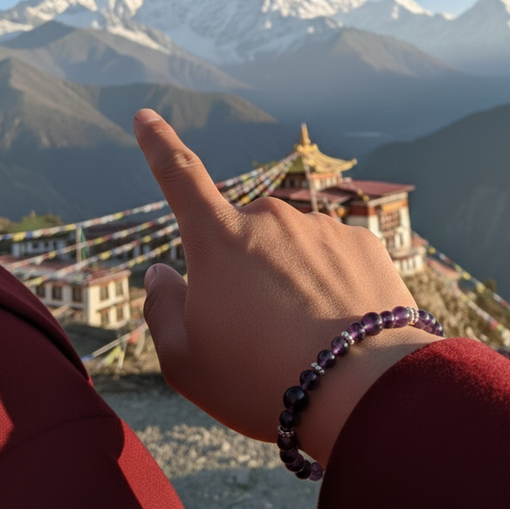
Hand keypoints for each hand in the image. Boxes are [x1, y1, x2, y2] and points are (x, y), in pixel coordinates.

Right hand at [134, 109, 440, 465]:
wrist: (364, 393)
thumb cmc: (261, 380)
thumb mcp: (184, 360)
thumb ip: (161, 307)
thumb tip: (162, 270)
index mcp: (219, 239)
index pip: (179, 177)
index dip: (158, 144)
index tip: (146, 115)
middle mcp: (271, 218)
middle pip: (242, 238)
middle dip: (242, 272)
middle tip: (257, 334)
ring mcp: (321, 227)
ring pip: (290, 251)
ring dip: (289, 282)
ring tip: (303, 341)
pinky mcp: (363, 243)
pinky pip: (332, 259)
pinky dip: (329, 287)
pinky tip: (338, 329)